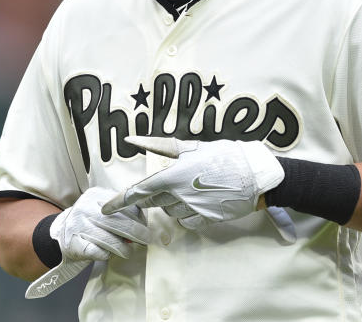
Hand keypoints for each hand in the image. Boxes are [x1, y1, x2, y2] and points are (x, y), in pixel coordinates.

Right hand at [51, 186, 149, 261]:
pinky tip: (110, 254)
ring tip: (128, 251)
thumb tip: (141, 224)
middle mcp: (85, 208)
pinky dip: (108, 254)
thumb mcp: (100, 209)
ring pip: (110, 239)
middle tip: (146, 239)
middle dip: (137, 233)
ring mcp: (79, 226)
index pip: (123, 204)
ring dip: (124, 248)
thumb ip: (119, 212)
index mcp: (95, 195)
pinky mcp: (75, 245)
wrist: (58, 235)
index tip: (145, 224)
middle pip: (119, 222)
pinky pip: (99, 252)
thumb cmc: (86, 222)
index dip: (138, 216)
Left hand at [102, 136, 284, 228]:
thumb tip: (133, 139)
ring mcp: (193, 209)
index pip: (139, 191)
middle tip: (164, 184)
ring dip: (171, 202)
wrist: (255, 175)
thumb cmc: (223, 155)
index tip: (106, 209)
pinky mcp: (206, 220)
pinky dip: (187, 212)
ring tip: (190, 187)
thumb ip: (160, 145)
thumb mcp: (192, 146)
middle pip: (152, 202)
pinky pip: (186, 220)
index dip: (120, 201)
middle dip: (150, 196)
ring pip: (169, 211)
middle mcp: (180, 194)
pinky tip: (199, 200)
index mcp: (174, 174)